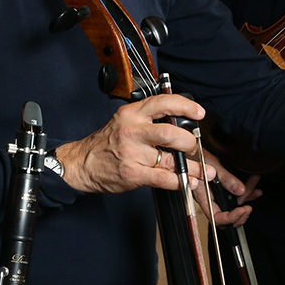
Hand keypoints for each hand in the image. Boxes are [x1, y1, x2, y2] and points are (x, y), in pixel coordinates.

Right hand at [57, 93, 213, 193]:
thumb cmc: (106, 142)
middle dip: (189, 142)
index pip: (162, 102)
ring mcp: (132, 153)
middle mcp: (132, 131)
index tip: (199, 113)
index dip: (185, 106)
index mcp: (132, 114)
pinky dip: (179, 181)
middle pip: (170, 133)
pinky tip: (186, 182)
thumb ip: (148, 118)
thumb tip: (179, 121)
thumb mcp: (124, 121)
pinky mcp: (132, 173)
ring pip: (170, 159)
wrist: (81, 163)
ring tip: (203, 171)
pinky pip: (162, 178)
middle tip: (194, 146)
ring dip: (191, 167)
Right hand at [197, 155, 259, 226]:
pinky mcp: (222, 188)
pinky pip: (236, 196)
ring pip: (234, 205)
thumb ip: (225, 178)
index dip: (230, 218)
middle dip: (240, 215)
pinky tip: (254, 188)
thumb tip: (240, 190)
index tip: (241, 210)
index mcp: (203, 197)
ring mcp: (217, 194)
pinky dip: (247, 193)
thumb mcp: (211, 164)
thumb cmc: (195, 156)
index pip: (216, 217)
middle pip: (226, 216)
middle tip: (249, 208)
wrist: (193, 149)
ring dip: (246, 198)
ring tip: (255, 187)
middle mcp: (210, 198)